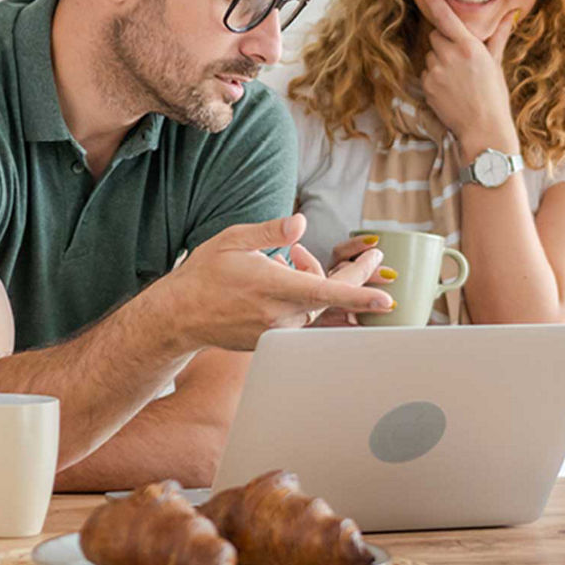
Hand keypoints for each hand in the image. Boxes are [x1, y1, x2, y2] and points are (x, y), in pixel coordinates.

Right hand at [159, 214, 393, 350]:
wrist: (180, 315)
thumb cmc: (205, 273)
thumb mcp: (234, 239)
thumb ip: (271, 232)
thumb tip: (301, 223)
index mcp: (273, 287)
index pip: (326, 292)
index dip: (359, 294)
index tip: (385, 299)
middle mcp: (279, 315)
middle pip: (329, 296)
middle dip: (345, 274)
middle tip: (357, 256)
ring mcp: (276, 332)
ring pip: (315, 307)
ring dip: (313, 283)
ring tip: (287, 261)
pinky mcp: (272, 341)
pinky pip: (300, 318)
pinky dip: (301, 299)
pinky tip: (280, 280)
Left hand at [416, 0, 519, 153]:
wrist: (482, 128)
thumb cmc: (494, 95)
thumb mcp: (496, 63)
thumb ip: (498, 37)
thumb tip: (512, 14)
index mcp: (469, 47)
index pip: (447, 17)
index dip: (435, 1)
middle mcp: (449, 56)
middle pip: (436, 36)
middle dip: (445, 42)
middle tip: (461, 59)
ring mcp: (435, 71)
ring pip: (431, 55)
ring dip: (439, 61)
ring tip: (457, 79)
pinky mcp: (426, 86)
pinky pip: (426, 73)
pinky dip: (434, 78)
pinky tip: (449, 90)